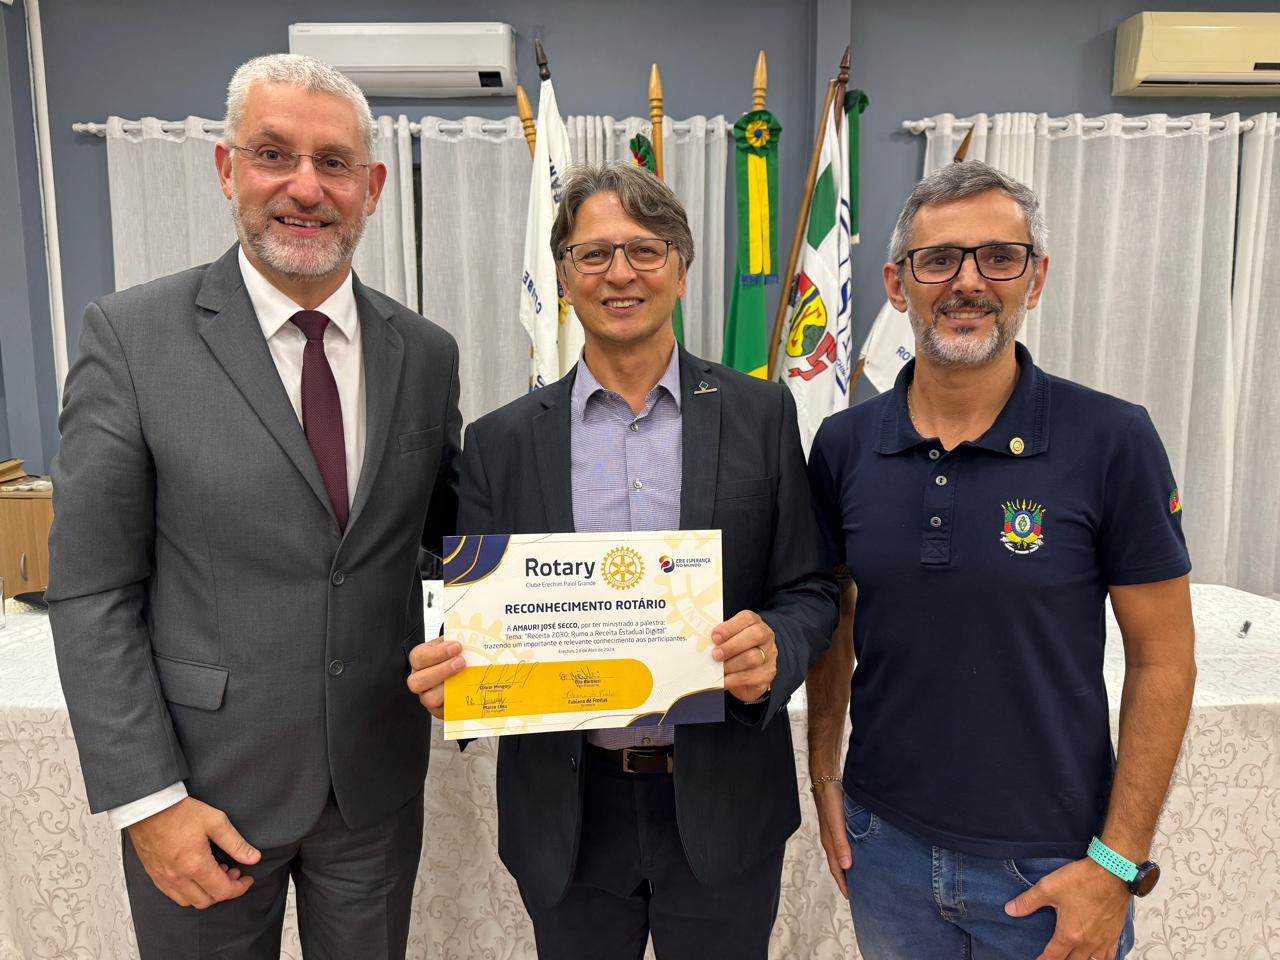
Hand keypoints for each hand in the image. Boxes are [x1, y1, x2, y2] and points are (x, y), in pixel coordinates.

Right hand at [126, 796, 259, 908]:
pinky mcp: (153, 874)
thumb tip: (253, 858)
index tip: (247, 879)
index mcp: (196, 865)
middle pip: (206, 901)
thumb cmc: (181, 812)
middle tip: (232, 873)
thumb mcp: (216, 822)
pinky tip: (195, 874)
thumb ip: (236, 843)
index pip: (222, 891)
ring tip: (214, 872)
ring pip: (188, 901)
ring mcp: (163, 878)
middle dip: (224, 891)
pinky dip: (188, 891)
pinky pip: (172, 894)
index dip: (239, 888)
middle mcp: (178, 877)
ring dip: (205, 893)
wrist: (148, 807)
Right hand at [407, 637, 465, 718]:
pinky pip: (444, 711)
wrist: (463, 670)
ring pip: (428, 699)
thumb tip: (472, 637)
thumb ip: (459, 639)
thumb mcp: (454, 644)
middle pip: (417, 681)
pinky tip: (466, 691)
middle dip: (441, 671)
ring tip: (464, 678)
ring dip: (447, 688)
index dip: (437, 653)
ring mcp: (428, 696)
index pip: (418, 657)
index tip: (456, 647)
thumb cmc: (455, 656)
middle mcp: (420, 679)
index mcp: (421, 660)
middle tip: (461, 662)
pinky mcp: (439, 710)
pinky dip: (456, 702)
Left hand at [711, 610, 775, 702]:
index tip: (714, 636)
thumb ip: (720, 638)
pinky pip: (750, 676)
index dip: (729, 627)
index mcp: (754, 623)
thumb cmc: (734, 651)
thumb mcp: (728, 640)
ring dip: (731, 664)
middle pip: (754, 636)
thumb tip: (703, 642)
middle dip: (731, 646)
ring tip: (719, 668)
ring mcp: (769, 656)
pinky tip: (723, 680)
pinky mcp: (767, 674)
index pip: (746, 618)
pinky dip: (733, 679)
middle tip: (716, 654)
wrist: (747, 673)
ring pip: (753, 658)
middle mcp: (766, 637)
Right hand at [812, 780, 850, 898]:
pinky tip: (858, 850)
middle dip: (846, 879)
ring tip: (858, 875)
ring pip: (842, 854)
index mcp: (830, 843)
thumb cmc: (830, 800)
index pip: (837, 869)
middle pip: (839, 864)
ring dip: (848, 866)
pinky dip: (851, 852)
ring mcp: (834, 832)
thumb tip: (847, 866)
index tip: (851, 898)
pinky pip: (845, 843)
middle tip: (857, 891)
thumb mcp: (837, 824)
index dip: (843, 884)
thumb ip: (841, 844)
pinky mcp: (839, 824)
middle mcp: (831, 840)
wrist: (826, 779)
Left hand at [1004, 857, 1130, 959]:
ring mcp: (1104, 939)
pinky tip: (1098, 956)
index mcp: (1069, 933)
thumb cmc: (1083, 879)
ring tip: (1073, 958)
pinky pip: (1110, 955)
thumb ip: (1028, 901)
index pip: (1054, 956)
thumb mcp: (1048, 888)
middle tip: (1054, 958)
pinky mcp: (1115, 933)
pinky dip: (1102, 959)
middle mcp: (1088, 942)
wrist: (1113, 872)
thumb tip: (1010, 910)